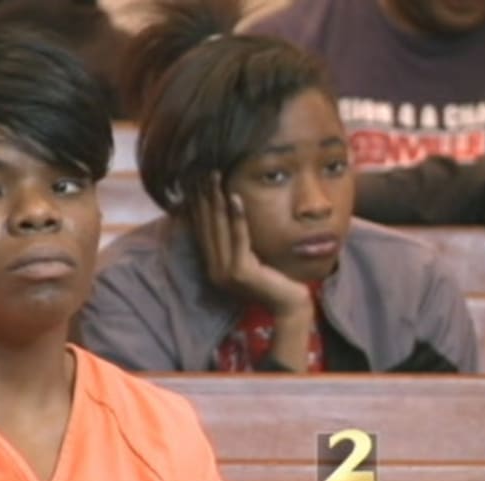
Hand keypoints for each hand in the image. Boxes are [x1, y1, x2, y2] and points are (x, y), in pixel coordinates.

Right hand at [189, 172, 312, 370]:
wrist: (289, 306)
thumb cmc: (275, 280)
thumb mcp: (251, 258)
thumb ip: (238, 243)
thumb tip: (231, 213)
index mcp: (214, 266)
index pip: (201, 229)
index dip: (197, 203)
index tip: (195, 180)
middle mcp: (214, 269)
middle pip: (206, 225)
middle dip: (203, 196)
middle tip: (201, 170)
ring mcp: (225, 272)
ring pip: (218, 228)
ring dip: (215, 199)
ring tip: (214, 176)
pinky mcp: (240, 272)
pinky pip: (238, 238)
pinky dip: (236, 216)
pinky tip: (234, 197)